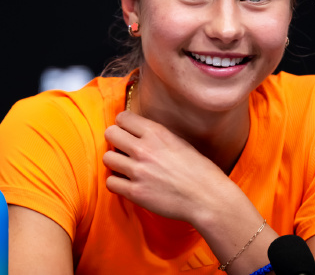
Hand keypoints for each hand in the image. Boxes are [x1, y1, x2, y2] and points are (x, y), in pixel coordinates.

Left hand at [102, 110, 231, 222]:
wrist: (207, 197)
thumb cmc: (199, 170)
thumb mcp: (179, 141)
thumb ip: (156, 136)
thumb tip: (137, 133)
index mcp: (157, 132)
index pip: (122, 117)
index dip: (124, 125)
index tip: (129, 133)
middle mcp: (144, 149)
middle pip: (110, 134)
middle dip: (115, 141)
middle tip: (124, 149)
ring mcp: (138, 171)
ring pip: (107, 158)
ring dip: (115, 162)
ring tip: (126, 167)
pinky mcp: (135, 192)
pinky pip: (110, 182)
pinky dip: (117, 183)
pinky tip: (128, 183)